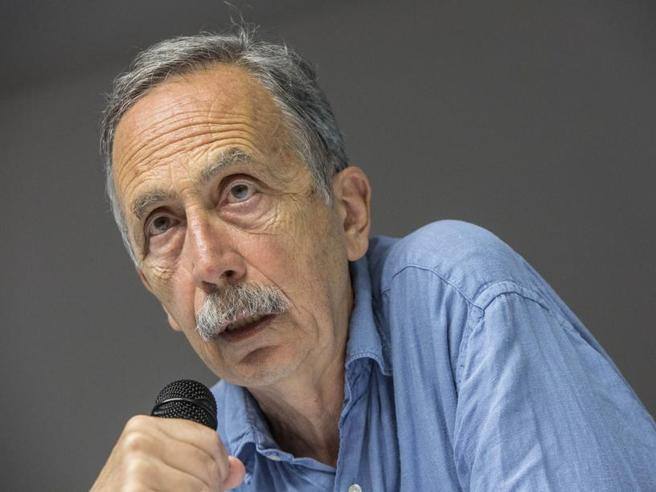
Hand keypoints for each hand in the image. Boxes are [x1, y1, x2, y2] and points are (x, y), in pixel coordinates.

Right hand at [91, 415, 244, 490]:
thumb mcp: (161, 474)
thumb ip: (200, 466)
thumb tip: (237, 469)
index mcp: (143, 427)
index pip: (209, 440)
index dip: (218, 467)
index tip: (209, 483)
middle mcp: (138, 439)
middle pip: (208, 462)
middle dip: (209, 487)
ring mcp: (135, 463)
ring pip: (202, 485)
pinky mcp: (136, 488)